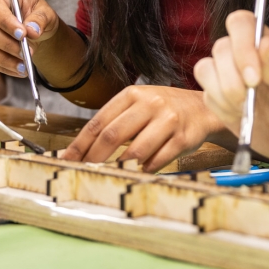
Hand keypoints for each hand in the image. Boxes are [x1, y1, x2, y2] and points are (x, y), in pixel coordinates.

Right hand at [0, 0, 59, 76]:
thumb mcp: (46, 12)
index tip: (22, 34)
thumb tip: (33, 30)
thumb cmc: (38, 15)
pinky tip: (20, 69)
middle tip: (26, 51)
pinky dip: (5, 67)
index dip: (5, 21)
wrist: (36, 30)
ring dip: (5, 58)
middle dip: (7, 43)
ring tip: (24, 65)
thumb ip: (40, 19)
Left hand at [61, 86, 223, 172]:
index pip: (99, 121)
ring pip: (136, 151)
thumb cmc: (163, 110)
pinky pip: (157, 160)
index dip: (80, 144)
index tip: (67, 160)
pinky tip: (142, 170)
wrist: (202, 109)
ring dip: (121, 166)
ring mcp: (168, 120)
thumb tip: (84, 150)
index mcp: (132, 94)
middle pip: (113, 135)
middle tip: (83, 173)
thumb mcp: (139, 105)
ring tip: (113, 173)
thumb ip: (115, 121)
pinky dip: (145, 169)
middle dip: (94, 158)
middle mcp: (150, 103)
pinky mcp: (182, 138)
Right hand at [194, 10, 268, 170]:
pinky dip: (220, 107)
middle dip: (231, 75)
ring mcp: (233, 80)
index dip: (241, 44)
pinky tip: (241, 116)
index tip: (254, 77)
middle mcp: (247, 58)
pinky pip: (207, 96)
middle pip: (221, 47)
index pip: (242, 24)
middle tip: (251, 96)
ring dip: (221, 90)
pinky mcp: (223, 103)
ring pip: (205, 69)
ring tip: (246, 108)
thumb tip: (263, 43)